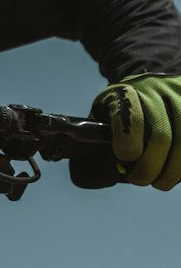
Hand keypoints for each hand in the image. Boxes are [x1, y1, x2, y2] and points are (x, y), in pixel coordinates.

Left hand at [88, 73, 180, 190]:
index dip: (128, 144)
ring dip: (172, 171)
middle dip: (149, 168)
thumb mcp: (101, 116)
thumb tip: (101, 172)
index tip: (124, 159)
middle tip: (140, 180)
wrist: (148, 85)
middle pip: (161, 137)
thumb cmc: (119, 110)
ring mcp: (178, 98)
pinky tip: (175, 171)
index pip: (130, 118)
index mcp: (124, 93)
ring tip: (161, 182)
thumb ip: (95, 141)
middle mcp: (156, 91)